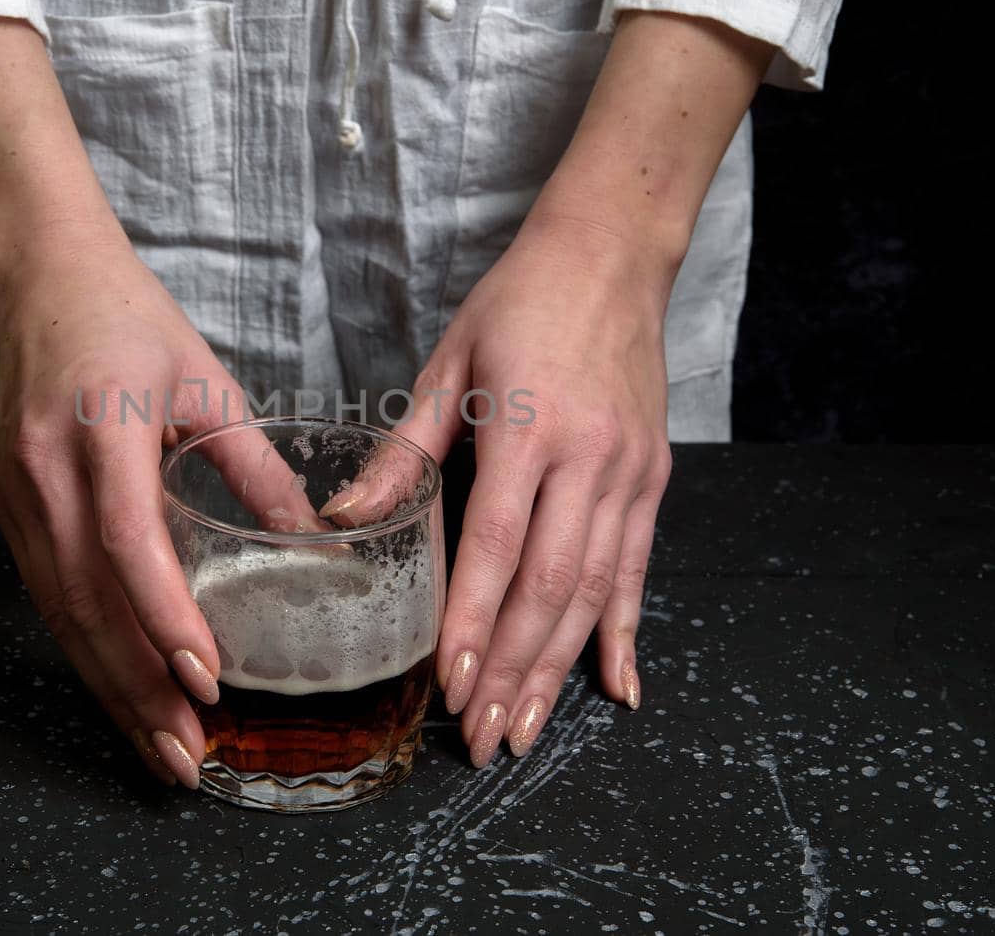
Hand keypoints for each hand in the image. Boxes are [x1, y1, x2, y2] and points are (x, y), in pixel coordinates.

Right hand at [0, 232, 240, 789]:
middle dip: (139, 689)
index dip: (164, 617)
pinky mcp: (6, 506)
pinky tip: (120, 688)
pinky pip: (46, 594)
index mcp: (100, 428)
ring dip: (111, 686)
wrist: (32, 274)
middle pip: (88, 602)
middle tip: (187, 755)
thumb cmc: (124, 316)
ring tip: (159, 746)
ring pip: (62, 613)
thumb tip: (317, 543)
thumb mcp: (207, 379)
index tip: (207, 677)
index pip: (126, 541)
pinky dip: (87, 649)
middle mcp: (44, 471)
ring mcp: (15, 493)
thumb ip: (257, 466)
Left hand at [335, 214, 674, 763]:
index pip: (497, 544)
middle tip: (484, 738)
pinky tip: (616, 687)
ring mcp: (630, 472)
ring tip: (528, 729)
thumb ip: (403, 450)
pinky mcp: (652, 477)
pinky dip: (625, 631)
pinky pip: (639, 567)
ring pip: (596, 589)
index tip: (452, 684)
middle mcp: (588, 458)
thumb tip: (342, 519)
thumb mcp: (447, 364)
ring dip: (559, 668)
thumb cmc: (518, 304)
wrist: (610, 256)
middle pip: (550, 584)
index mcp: (528, 428)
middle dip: (514, 669)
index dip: (474, 620)